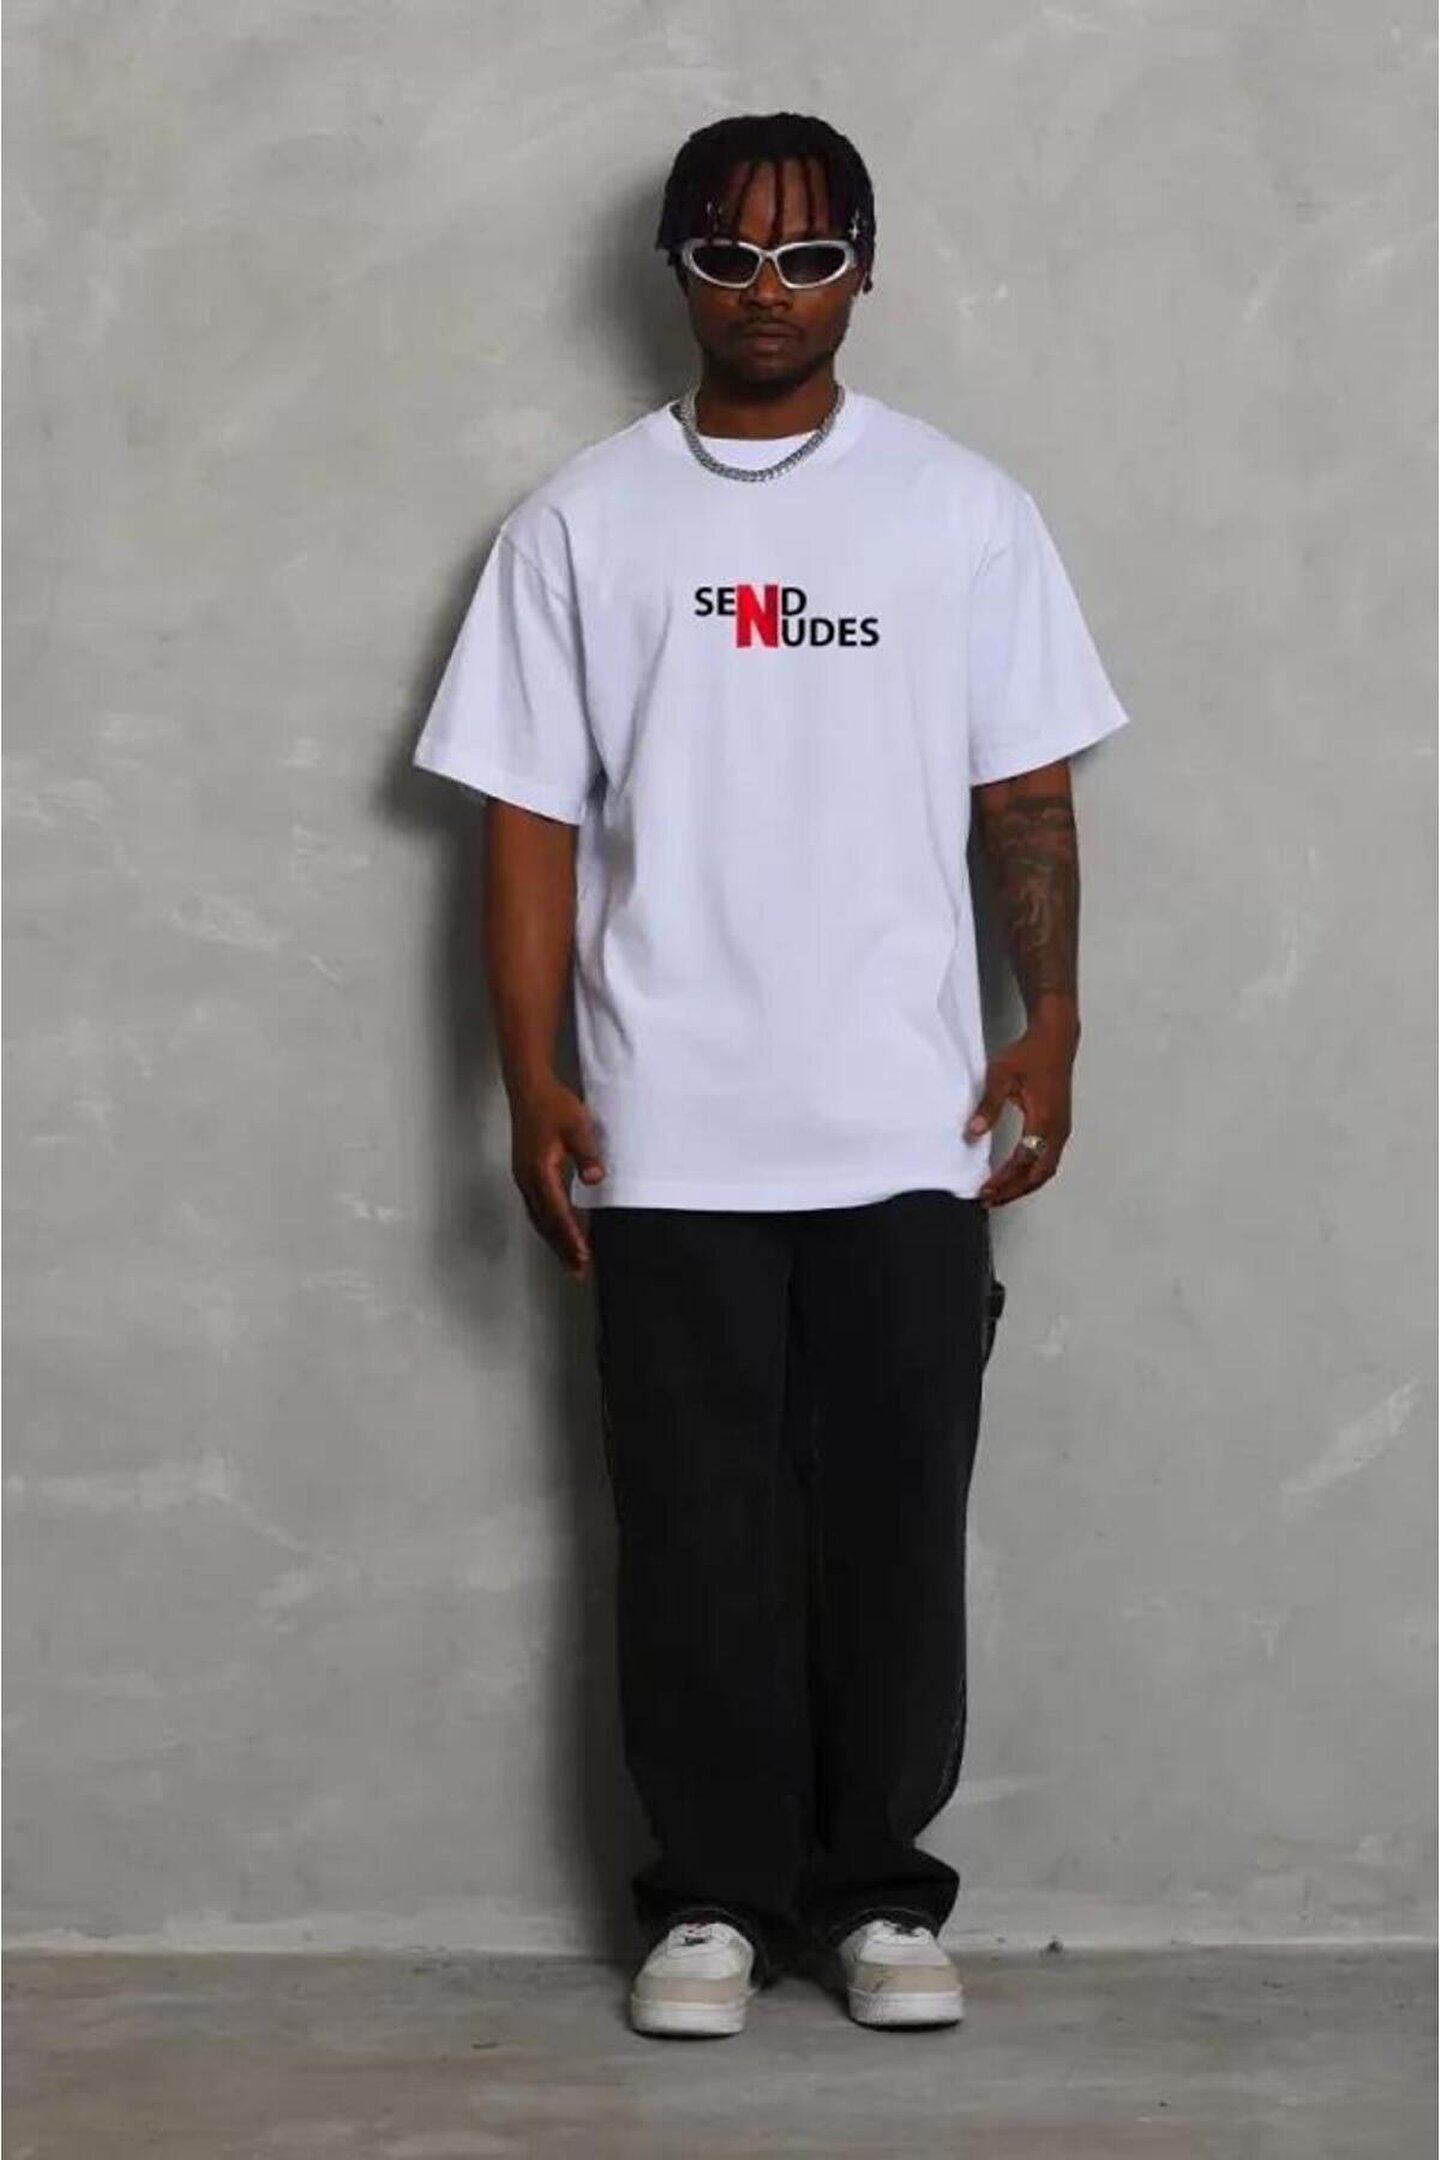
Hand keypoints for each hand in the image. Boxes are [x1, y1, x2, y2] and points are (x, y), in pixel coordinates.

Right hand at [510, 1077, 605, 1279]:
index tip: (582, 1255)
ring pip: (538, 1218)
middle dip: (561, 1248)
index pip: (557, 1212)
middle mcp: (527, 1179)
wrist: (528, 1088)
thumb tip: (595, 1179)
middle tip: (578, 1270)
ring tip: (570, 1260)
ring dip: (554, 1240)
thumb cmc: (552, 1105)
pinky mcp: (525, 1173)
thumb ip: (587, 1154)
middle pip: (544, 1222)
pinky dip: (548, 1224)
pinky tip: (559, 1230)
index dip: (570, 1236)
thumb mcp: (577, 1126)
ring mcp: (523, 1177)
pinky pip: (536, 1207)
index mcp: (539, 1170)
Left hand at [964, 1018, 1075, 1208]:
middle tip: (989, 1200)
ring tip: (999, 1193)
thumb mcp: (1000, 1076)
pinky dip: (1032, 1173)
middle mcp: (1058, 1130)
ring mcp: (1062, 1129)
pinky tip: (1015, 1175)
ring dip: (1024, 1185)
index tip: (985, 1189)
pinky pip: (1048, 1159)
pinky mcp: (1060, 1126)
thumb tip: (972, 1132)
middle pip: (1039, 1174)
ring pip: (1046, 1169)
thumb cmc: (1029, 1055)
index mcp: (1045, 1120)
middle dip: (1014, 1191)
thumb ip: (987, 1105)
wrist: (1055, 1040)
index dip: (1004, 1179)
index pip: (1023, 1160)